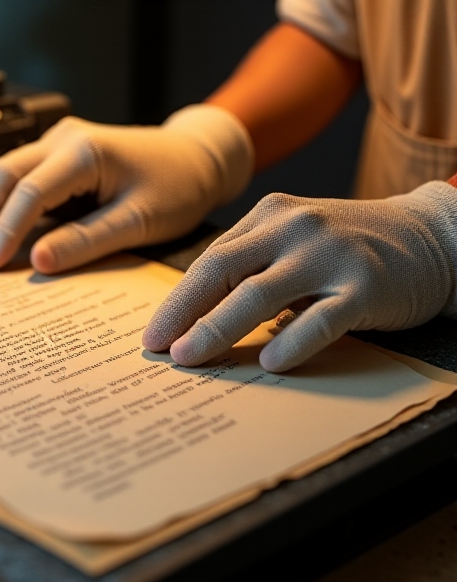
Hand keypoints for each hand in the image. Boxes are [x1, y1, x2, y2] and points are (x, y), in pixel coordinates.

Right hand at [0, 105, 252, 272]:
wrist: (198, 159)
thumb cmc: (177, 187)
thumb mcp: (137, 222)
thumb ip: (86, 241)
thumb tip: (37, 261)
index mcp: (86, 152)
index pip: (30, 193)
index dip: (6, 232)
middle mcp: (66, 138)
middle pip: (4, 174)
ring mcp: (61, 141)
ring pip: (8, 172)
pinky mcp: (62, 153)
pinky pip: (24, 176)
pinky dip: (8, 204)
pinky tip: (1, 232)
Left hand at [143, 182, 456, 371]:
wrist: (431, 235)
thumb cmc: (348, 246)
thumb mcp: (295, 241)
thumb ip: (254, 267)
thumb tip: (199, 320)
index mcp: (270, 216)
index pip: (211, 261)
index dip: (178, 300)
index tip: (154, 333)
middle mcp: (294, 228)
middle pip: (223, 271)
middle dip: (184, 313)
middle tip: (158, 348)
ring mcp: (329, 254)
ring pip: (261, 293)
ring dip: (218, 329)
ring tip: (191, 358)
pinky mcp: (365, 285)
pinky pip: (321, 317)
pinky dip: (292, 340)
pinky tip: (268, 363)